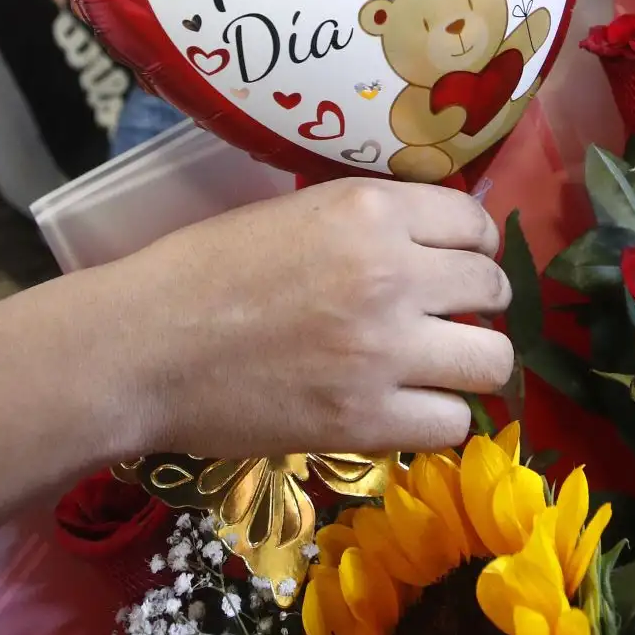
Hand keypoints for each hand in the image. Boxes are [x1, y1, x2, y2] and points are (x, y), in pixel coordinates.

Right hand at [85, 179, 512, 459]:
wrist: (141, 347)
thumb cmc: (198, 271)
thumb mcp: (290, 213)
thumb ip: (362, 224)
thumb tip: (422, 242)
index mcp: (368, 210)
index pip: (473, 222)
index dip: (473, 245)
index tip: (459, 263)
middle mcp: (392, 273)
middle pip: (493, 288)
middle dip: (477, 303)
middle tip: (446, 318)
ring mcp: (385, 351)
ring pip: (492, 362)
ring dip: (470, 364)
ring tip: (438, 369)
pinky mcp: (367, 420)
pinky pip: (453, 424)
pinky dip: (438, 419)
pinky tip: (407, 409)